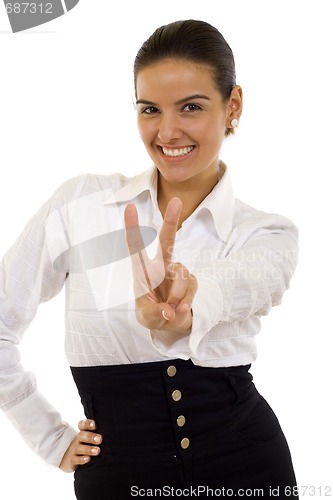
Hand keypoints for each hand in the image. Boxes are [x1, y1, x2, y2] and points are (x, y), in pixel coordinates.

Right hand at [59, 420, 102, 472]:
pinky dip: (81, 459)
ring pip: (79, 448)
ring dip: (88, 449)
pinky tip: (88, 459)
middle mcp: (78, 439)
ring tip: (97, 451)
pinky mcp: (72, 460)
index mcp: (83, 432)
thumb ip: (98, 434)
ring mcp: (74, 449)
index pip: (83, 425)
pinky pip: (75, 459)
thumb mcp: (89, 438)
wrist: (69, 457)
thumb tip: (113, 434)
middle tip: (100, 439)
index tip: (94, 425)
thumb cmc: (85, 445)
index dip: (88, 424)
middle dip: (91, 437)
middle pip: (82, 435)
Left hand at [124, 198, 196, 332]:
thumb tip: (169, 310)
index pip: (136, 247)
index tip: (130, 208)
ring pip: (182, 274)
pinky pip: (192, 286)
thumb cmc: (154, 314)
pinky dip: (186, 301)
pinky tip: (181, 309)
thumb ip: (156, 313)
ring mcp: (177, 272)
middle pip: (167, 240)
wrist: (172, 324)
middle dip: (171, 220)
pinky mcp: (191, 280)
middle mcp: (161, 266)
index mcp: (143, 271)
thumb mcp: (147, 317)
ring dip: (177, 295)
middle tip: (176, 201)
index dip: (133, 228)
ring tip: (171, 308)